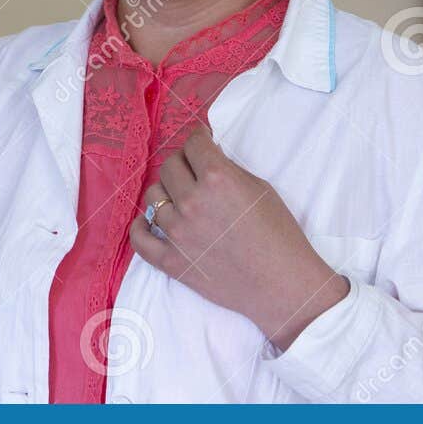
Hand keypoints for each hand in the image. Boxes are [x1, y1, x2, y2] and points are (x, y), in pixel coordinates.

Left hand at [130, 126, 348, 350]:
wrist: (282, 284)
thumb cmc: (279, 234)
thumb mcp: (260, 188)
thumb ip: (228, 169)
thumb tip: (208, 156)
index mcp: (217, 179)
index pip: (193, 144)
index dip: (199, 138)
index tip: (201, 141)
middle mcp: (192, 201)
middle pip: (169, 166)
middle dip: (182, 162)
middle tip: (193, 168)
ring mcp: (177, 232)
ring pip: (153, 197)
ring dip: (166, 192)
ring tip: (179, 197)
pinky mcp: (171, 261)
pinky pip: (140, 239)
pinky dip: (140, 227)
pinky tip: (148, 221)